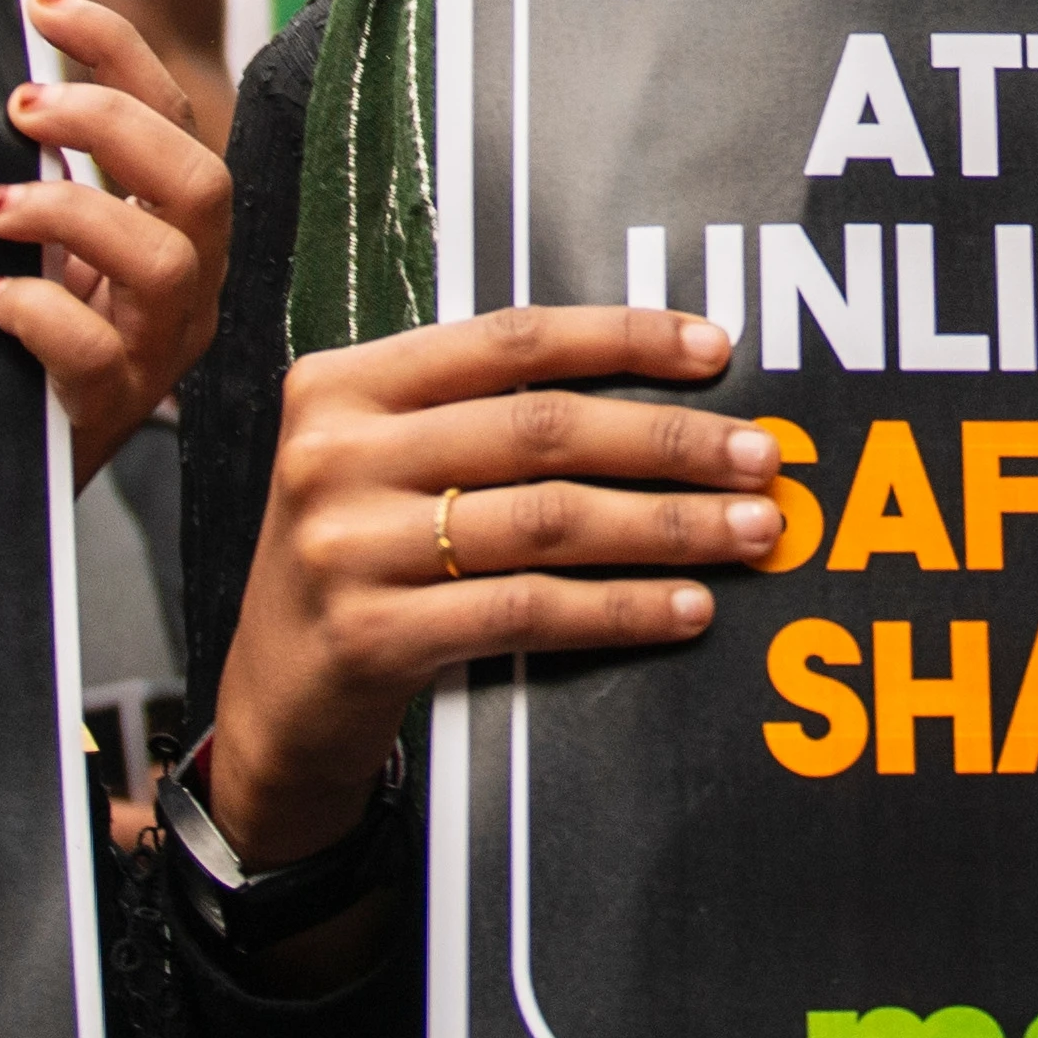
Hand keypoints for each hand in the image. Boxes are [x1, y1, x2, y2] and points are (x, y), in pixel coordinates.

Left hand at [0, 0, 230, 480]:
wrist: (20, 461)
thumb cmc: (30, 333)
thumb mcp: (45, 240)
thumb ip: (38, 172)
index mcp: (174, 224)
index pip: (172, 115)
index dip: (116, 49)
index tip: (41, 4)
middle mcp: (188, 281)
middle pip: (201, 182)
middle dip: (111, 127)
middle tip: (20, 108)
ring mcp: (160, 347)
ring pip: (167, 264)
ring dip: (75, 214)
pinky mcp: (115, 405)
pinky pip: (99, 354)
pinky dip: (42, 312)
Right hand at [192, 305, 756, 888]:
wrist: (276, 699)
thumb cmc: (361, 562)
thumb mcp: (385, 463)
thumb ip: (478, 416)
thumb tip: (653, 390)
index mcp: (343, 385)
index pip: (508, 341)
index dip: (621, 338)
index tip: (715, 349)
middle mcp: (334, 453)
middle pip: (541, 429)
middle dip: (671, 442)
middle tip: (761, 457)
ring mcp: (348, 546)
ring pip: (548, 520)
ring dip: (669, 525)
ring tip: (749, 530)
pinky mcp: (372, 633)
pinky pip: (531, 609)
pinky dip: (622, 606)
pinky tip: (688, 607)